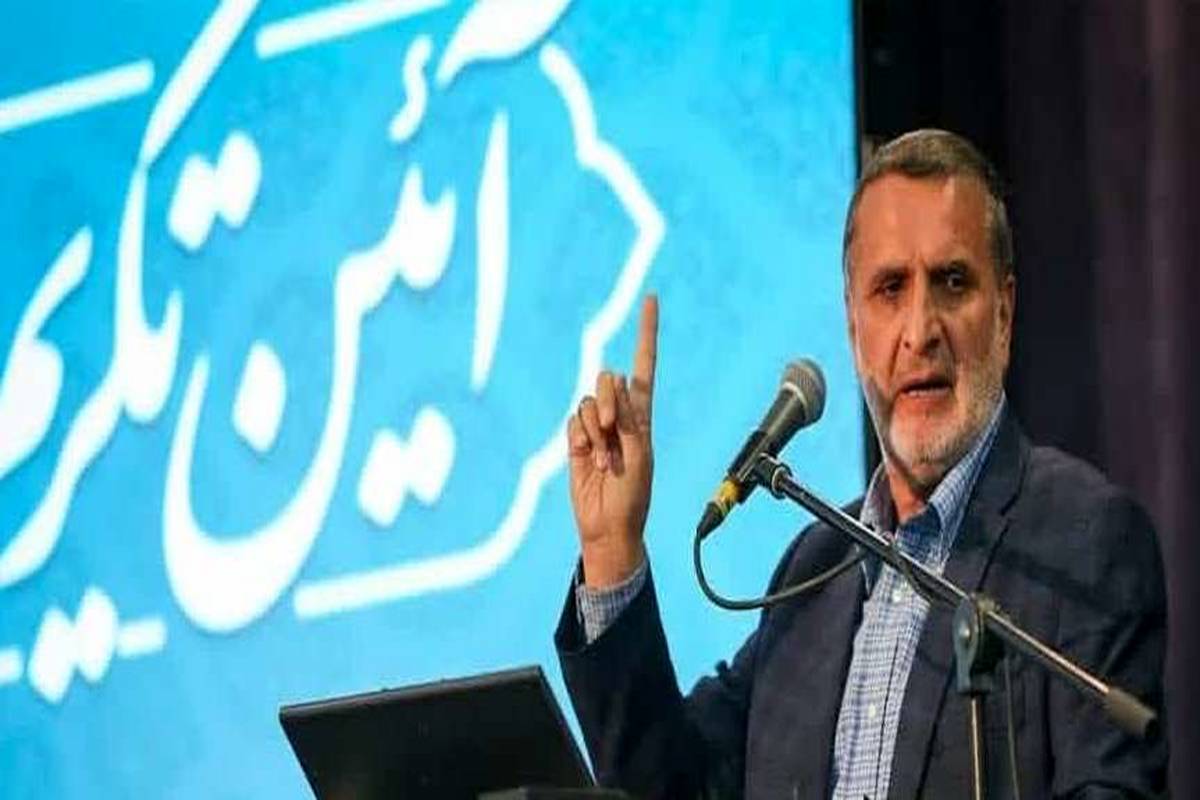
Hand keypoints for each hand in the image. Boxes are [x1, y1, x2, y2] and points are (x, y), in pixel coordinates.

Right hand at [567, 295, 657, 587]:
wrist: (609, 525)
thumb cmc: (634, 495)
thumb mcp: (641, 455)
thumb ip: (629, 417)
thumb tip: (615, 380)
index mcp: (644, 414)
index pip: (645, 364)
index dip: (646, 332)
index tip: (650, 298)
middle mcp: (620, 414)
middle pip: (608, 379)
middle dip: (609, 399)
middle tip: (614, 428)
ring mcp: (596, 427)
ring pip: (588, 402)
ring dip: (596, 429)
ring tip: (607, 458)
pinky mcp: (576, 440)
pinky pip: (574, 422)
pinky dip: (583, 439)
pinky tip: (592, 461)